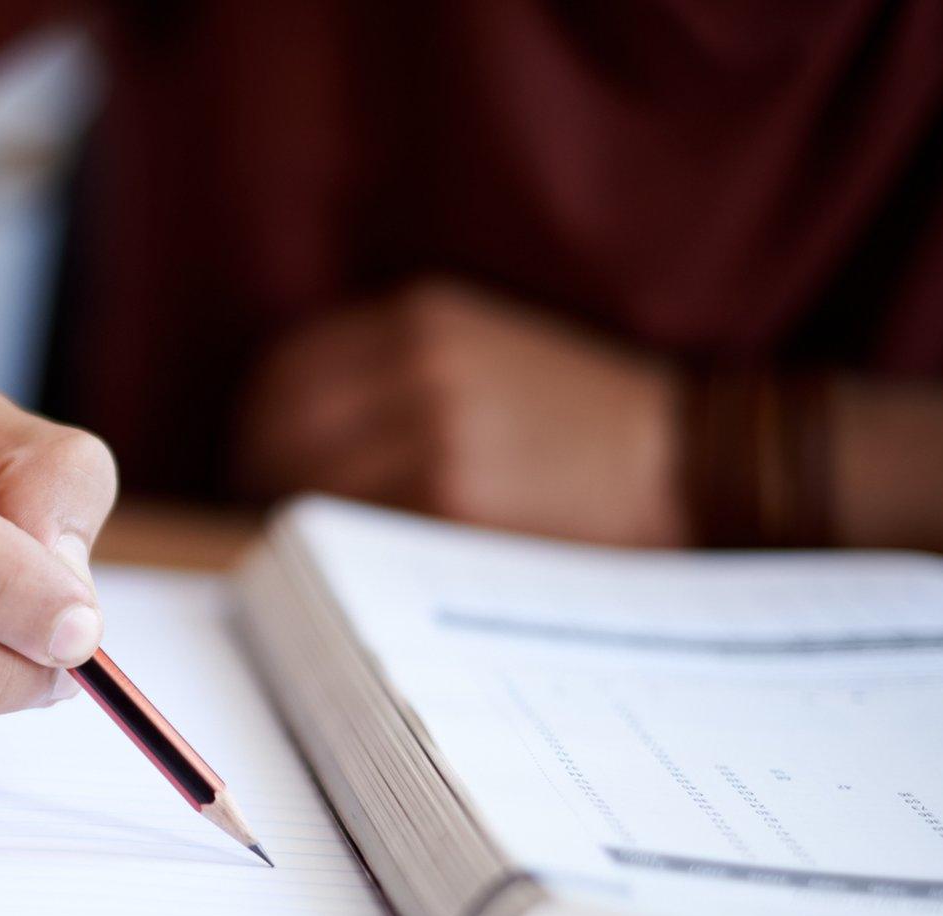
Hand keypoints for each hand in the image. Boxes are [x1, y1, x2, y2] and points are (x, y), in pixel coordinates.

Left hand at [234, 280, 686, 545]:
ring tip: (312, 551)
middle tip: (268, 522)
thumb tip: (283, 433)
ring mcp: (436, 433)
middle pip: (278, 430)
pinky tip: (357, 569)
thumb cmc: (581, 420)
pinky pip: (358, 530)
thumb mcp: (485, 349)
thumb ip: (391, 371)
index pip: (282, 372)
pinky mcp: (454, 501)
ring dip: (295, 523)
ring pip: (309, 485)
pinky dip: (341, 552)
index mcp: (420, 318)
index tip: (256, 465)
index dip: (257, 427)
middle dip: (261, 480)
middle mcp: (419, 364)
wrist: (687, 461)